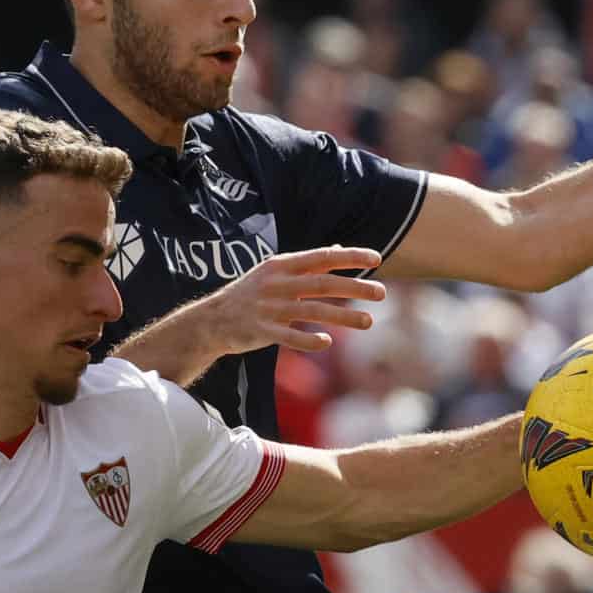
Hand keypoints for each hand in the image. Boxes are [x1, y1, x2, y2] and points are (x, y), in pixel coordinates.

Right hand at [201, 245, 386, 355]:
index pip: (321, 257)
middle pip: (321, 283)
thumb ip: (308, 264)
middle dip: (354, 287)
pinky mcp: (260, 331)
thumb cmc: (250, 294)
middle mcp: (276, 283)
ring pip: (311, 310)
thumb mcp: (275, 272)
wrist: (211, 320)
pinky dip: (307, 339)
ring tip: (369, 322)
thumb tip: (338, 249)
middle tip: (381, 293)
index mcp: (281, 266)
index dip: (350, 257)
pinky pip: (288, 336)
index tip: (377, 259)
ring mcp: (268, 308)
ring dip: (342, 317)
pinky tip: (327, 343)